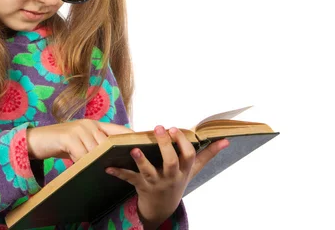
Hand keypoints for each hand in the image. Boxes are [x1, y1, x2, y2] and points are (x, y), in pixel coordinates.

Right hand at [26, 119, 134, 161]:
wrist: (36, 140)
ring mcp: (78, 129)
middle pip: (108, 142)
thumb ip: (95, 145)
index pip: (118, 130)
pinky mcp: (68, 137)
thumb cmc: (60, 143)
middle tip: (125, 166)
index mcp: (94, 124)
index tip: (146, 144)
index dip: (131, 136)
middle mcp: (88, 124)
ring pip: (96, 150)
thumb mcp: (80, 143)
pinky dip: (83, 163)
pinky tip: (83, 169)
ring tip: (103, 171)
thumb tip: (113, 159)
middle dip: (115, 154)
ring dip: (98, 161)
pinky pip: (82, 154)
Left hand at [105, 125, 228, 228]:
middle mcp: (171, 176)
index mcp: (184, 169)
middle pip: (170, 162)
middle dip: (165, 146)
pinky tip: (108, 166)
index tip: (175, 128)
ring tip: (133, 149)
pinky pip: (129, 179)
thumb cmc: (178, 180)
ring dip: (141, 161)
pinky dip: (118, 173)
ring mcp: (155, 182)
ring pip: (149, 172)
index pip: (188, 155)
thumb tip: (226, 140)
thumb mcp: (194, 170)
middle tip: (160, 127)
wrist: (162, 207)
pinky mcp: (140, 186)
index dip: (182, 142)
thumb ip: (208, 154)